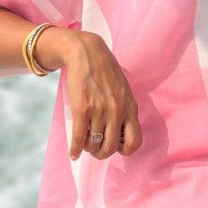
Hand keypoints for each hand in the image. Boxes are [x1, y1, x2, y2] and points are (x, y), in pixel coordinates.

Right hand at [61, 31, 141, 159]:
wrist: (88, 53)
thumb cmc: (106, 73)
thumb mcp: (123, 91)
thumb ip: (124, 111)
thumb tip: (118, 135)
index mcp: (130, 108)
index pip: (134, 142)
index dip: (124, 150)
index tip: (115, 146)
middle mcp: (117, 112)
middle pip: (110, 148)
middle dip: (101, 153)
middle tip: (95, 148)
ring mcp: (100, 111)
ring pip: (93, 145)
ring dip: (88, 148)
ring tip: (85, 143)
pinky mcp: (82, 109)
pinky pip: (79, 138)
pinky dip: (75, 150)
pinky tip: (73, 153)